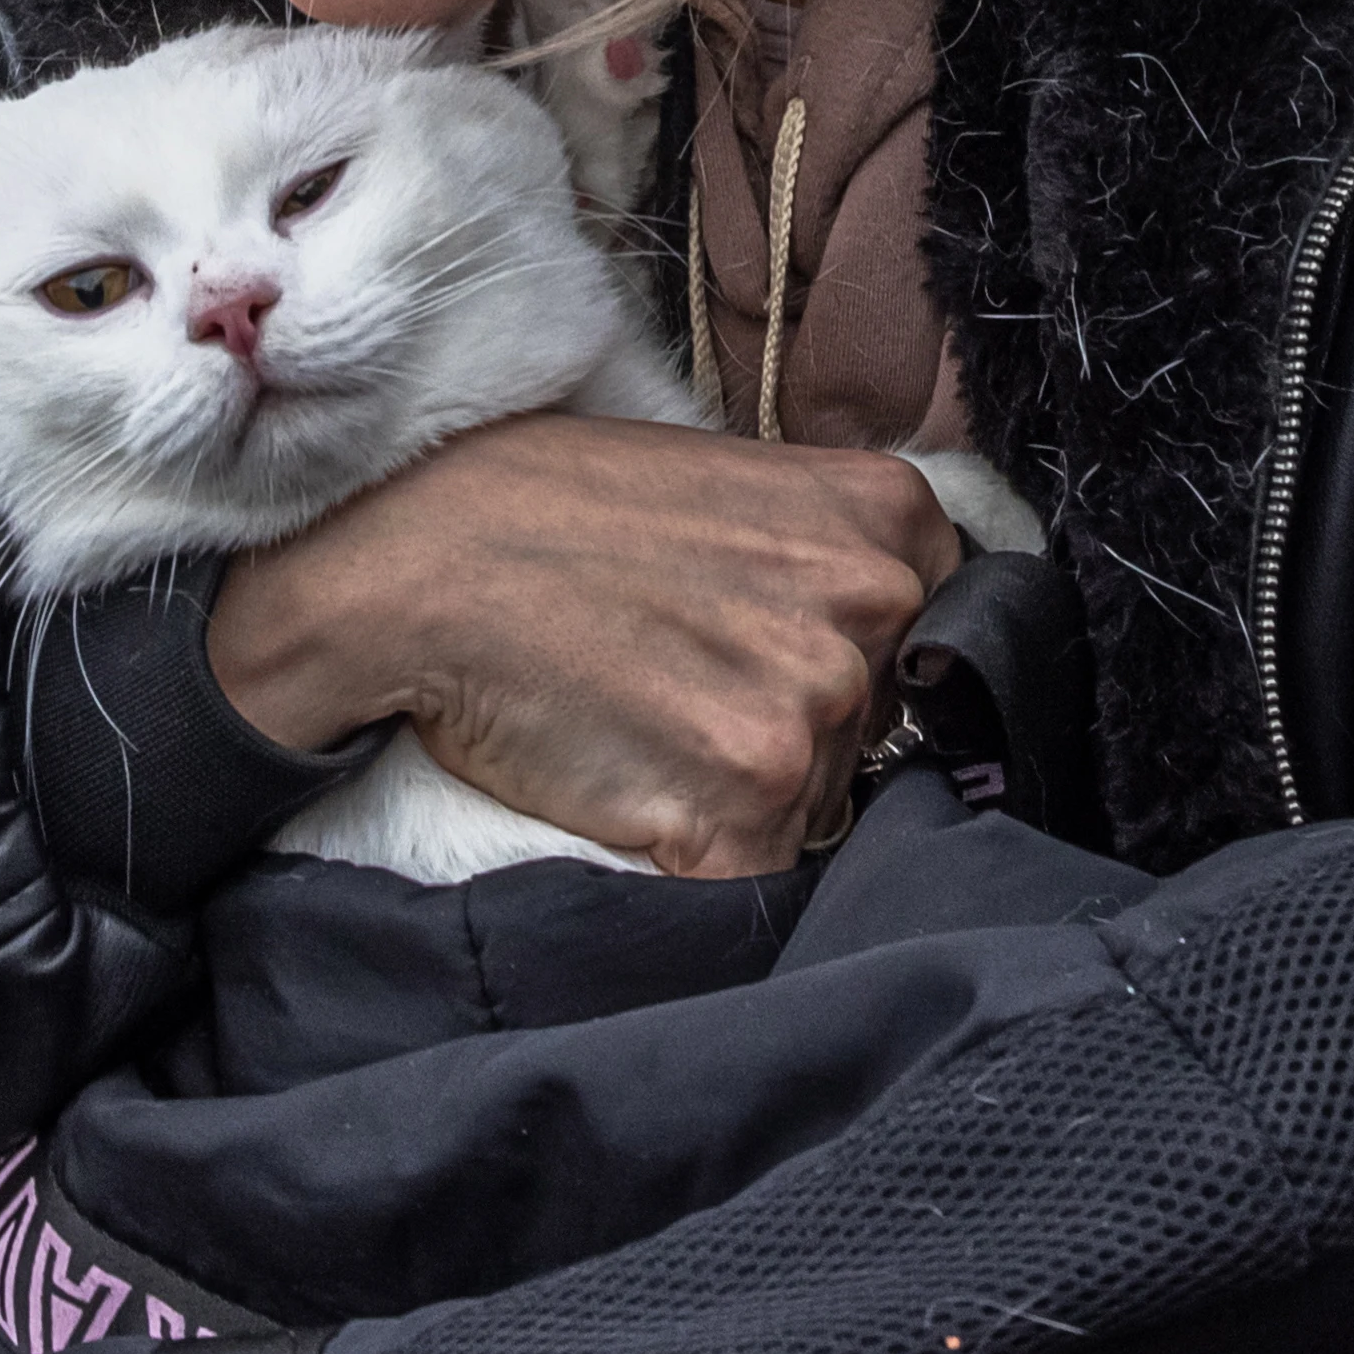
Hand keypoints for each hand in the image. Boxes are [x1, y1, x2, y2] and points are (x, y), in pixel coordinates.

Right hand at [215, 412, 947, 875]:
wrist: (418, 564)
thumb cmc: (550, 514)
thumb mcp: (731, 483)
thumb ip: (826, 553)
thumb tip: (892, 646)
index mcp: (887, 517)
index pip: (935, 638)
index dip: (862, 667)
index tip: (774, 663)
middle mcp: (875, 605)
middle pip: (881, 727)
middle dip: (798, 733)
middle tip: (679, 686)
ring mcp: (815, 705)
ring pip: (821, 803)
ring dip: (744, 796)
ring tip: (642, 724)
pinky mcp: (750, 799)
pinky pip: (758, 870)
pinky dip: (695, 853)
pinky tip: (629, 781)